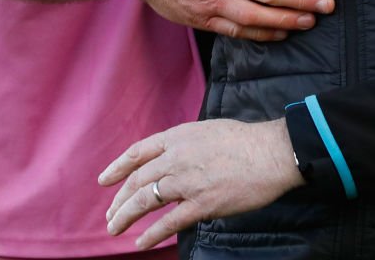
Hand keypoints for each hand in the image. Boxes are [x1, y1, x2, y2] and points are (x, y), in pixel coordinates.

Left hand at [99, 118, 303, 246]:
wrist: (269, 153)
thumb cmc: (244, 140)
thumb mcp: (207, 130)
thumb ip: (186, 143)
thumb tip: (174, 155)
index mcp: (179, 136)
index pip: (138, 152)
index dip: (118, 167)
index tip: (104, 180)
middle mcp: (177, 157)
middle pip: (137, 179)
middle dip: (119, 199)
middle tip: (110, 214)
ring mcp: (187, 181)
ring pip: (145, 200)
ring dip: (126, 216)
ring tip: (114, 229)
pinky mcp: (201, 204)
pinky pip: (168, 222)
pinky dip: (151, 234)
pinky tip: (140, 243)